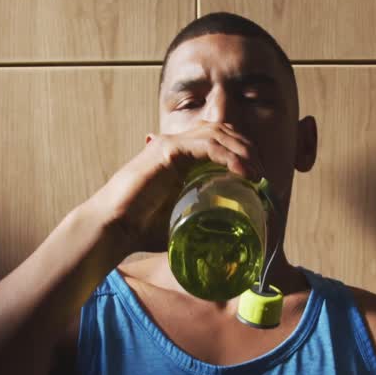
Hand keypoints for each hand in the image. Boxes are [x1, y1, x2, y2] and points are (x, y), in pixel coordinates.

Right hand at [87, 122, 263, 251]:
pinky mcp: (165, 150)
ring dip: (243, 151)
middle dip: (248, 149)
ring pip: (218, 133)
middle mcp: (177, 145)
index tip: (260, 177)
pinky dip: (228, 156)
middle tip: (263, 175)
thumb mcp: (184, 223)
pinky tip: (243, 173)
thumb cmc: (143, 230)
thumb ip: (202, 223)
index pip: (221, 141)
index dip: (244, 153)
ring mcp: (171, 144)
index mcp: (182, 158)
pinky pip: (206, 144)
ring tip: (258, 174)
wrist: (113, 229)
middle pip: (224, 132)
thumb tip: (230, 243)